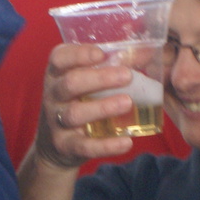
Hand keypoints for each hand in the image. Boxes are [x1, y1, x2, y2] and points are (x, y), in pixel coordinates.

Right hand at [34, 43, 136, 170]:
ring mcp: (57, 122)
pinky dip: (106, 145)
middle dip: (99, 78)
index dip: (79, 54)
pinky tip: (126, 142)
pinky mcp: (65, 145)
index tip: (101, 54)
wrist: (54, 146)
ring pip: (75, 114)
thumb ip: (112, 67)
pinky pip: (84, 146)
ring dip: (103, 107)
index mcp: (57, 74)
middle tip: (127, 75)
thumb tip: (145, 53)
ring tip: (127, 103)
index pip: (59, 58)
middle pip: (71, 83)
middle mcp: (54, 96)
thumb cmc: (78, 103)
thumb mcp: (86, 84)